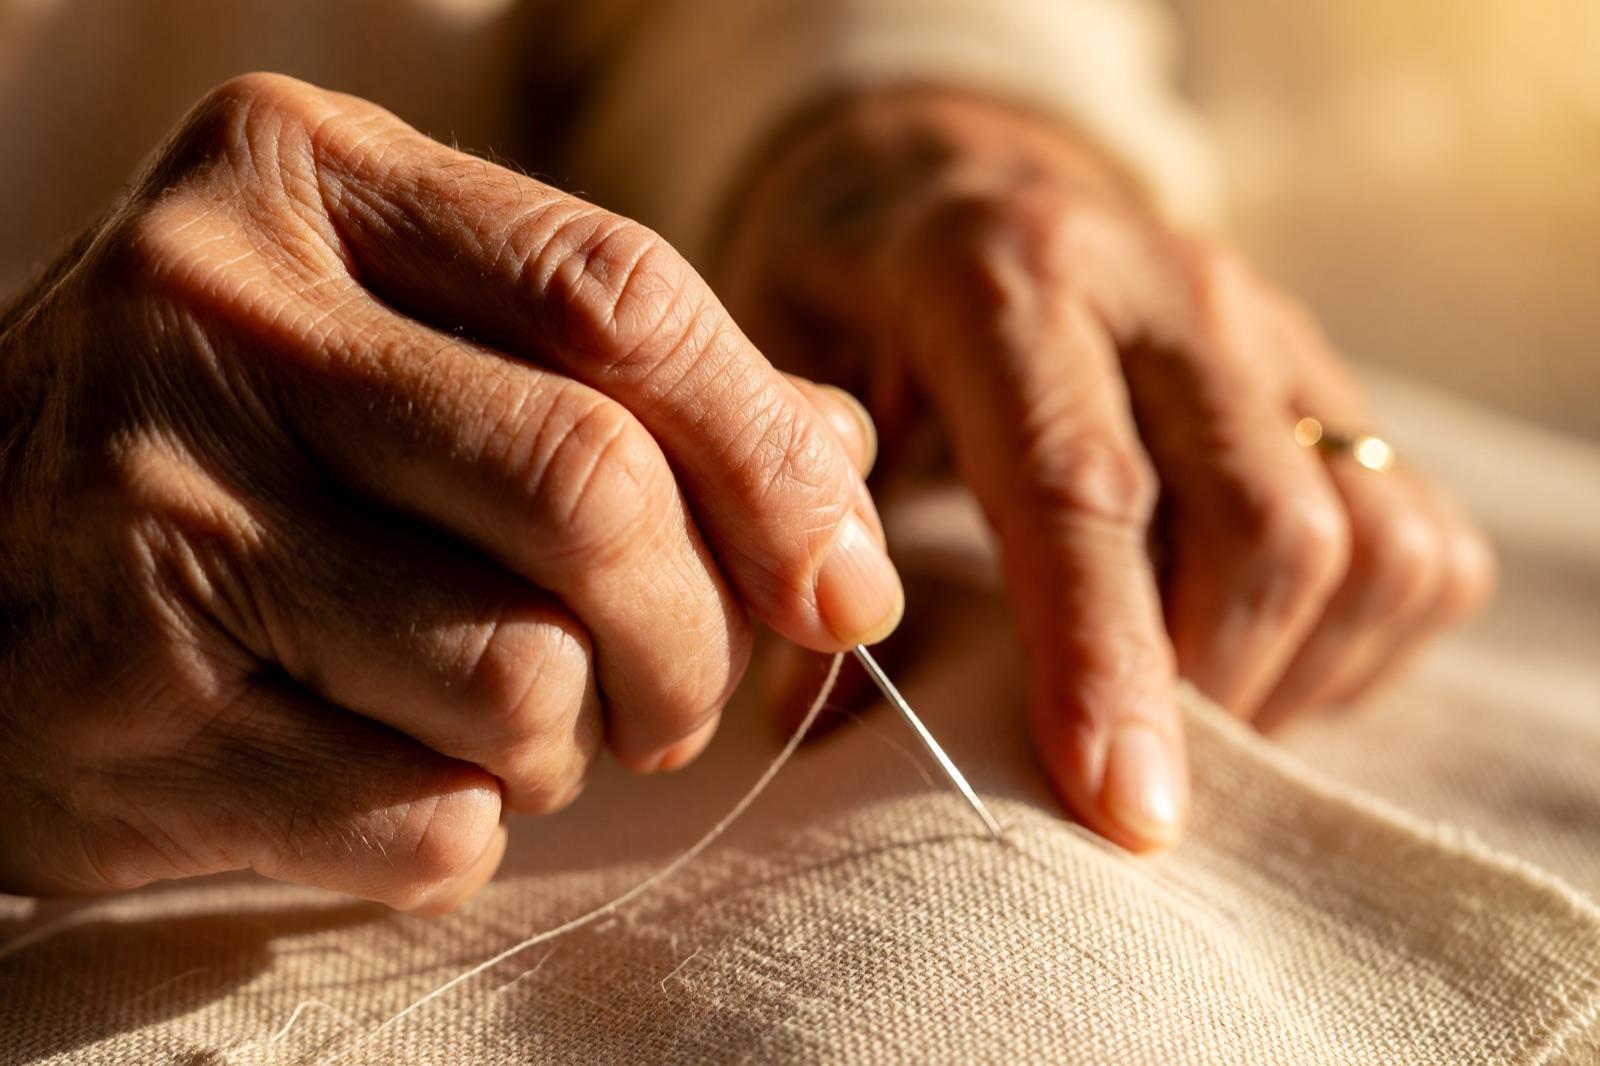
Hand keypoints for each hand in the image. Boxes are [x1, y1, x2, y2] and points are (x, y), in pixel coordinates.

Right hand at [0, 74, 898, 910]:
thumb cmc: (239, 437)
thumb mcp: (410, 332)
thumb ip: (623, 379)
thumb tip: (841, 463)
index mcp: (309, 176)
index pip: (626, 300)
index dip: (772, 459)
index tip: (843, 578)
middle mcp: (214, 316)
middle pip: (594, 494)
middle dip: (696, 632)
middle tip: (681, 687)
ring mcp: (152, 514)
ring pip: (523, 677)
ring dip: (574, 740)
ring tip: (511, 719)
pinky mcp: (123, 713)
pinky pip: (426, 819)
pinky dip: (468, 825)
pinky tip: (395, 770)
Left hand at [716, 90, 1494, 850]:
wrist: (962, 182)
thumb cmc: (859, 305)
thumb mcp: (791, 380)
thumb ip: (799, 529)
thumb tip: (818, 719)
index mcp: (1008, 279)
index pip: (1081, 488)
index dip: (1101, 656)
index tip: (1116, 804)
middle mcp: (1169, 289)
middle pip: (1261, 531)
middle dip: (1207, 696)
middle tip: (1125, 777)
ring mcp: (1272, 329)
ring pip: (1363, 543)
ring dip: (1290, 679)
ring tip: (1188, 718)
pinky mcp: (1333, 378)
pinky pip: (1421, 541)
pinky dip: (1358, 643)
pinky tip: (1256, 661)